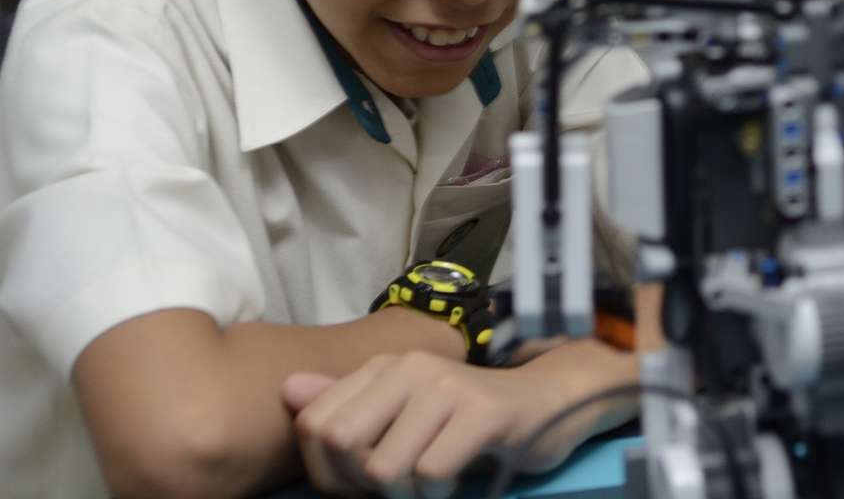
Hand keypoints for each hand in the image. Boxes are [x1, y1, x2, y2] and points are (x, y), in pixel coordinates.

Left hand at [282, 347, 615, 496]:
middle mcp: (410, 367)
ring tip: (430, 482)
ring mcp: (447, 386)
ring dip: (406, 493)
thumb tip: (289, 390)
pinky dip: (439, 492)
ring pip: (386, 467)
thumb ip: (347, 402)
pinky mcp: (482, 413)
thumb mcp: (403, 410)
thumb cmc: (466, 417)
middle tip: (396, 487)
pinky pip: (431, 473)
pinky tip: (458, 479)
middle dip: (360, 484)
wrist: (545, 403)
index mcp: (384, 366)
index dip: (327, 472)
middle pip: (341, 443)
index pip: (314, 425)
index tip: (360, 484)